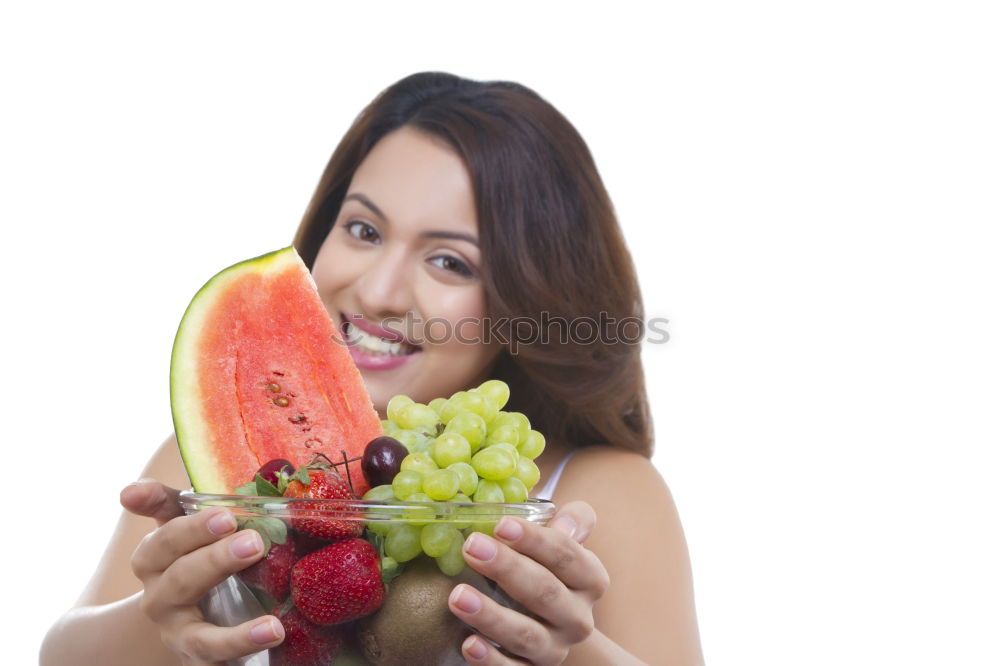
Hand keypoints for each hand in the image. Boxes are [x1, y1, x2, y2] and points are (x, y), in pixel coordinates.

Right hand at [121, 479, 284, 664]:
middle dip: (217, 561)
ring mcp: (180, 634)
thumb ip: (185, 499)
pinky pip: (217, 665)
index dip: (192, 527)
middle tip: (255, 543)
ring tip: (273, 627)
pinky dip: (242, 656)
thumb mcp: (187, 523)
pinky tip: (272, 642)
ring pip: (200, 636)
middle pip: (181, 579)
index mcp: (155, 556)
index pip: (164, 538)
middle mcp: (160, 597)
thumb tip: (155, 488)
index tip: (224, 515)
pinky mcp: (199, 661)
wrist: (177, 617)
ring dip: (235, 635)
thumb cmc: (194, 554)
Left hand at [448, 501, 609, 664]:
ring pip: (527, 636)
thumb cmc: (553, 572)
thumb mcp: (568, 545)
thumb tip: (565, 521)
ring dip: (491, 616)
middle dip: (507, 568)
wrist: (557, 629)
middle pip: (545, 592)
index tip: (501, 525)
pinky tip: (469, 644)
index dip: (534, 539)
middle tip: (472, 548)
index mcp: (590, 579)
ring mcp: (555, 648)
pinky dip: (491, 660)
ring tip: (458, 597)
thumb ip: (574, 521)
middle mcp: (577, 618)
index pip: (566, 555)